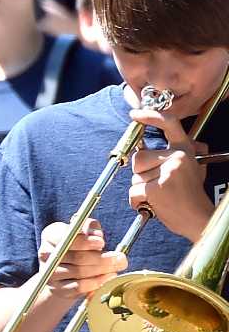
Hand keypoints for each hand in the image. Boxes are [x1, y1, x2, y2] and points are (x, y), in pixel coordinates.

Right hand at [37, 218, 124, 298]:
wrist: (66, 272)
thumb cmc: (79, 247)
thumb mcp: (85, 232)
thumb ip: (91, 227)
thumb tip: (96, 234)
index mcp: (51, 235)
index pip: (66, 238)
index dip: (85, 241)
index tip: (102, 242)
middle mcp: (46, 254)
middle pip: (76, 257)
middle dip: (101, 258)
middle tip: (119, 258)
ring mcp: (50, 272)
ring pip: (79, 272)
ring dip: (102, 270)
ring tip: (117, 266)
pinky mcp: (57, 289)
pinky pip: (79, 287)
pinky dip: (96, 282)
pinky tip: (108, 277)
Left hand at [128, 100, 214, 240]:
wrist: (198, 218)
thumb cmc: (190, 196)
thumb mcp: (193, 168)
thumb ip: (178, 154)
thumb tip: (165, 134)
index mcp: (185, 150)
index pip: (169, 124)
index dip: (151, 116)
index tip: (135, 114)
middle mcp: (177, 157)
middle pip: (139, 158)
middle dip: (142, 173)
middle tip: (159, 184)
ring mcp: (167, 172)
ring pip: (134, 176)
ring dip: (141, 188)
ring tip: (160, 194)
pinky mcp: (157, 188)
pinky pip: (134, 192)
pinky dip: (138, 201)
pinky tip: (154, 203)